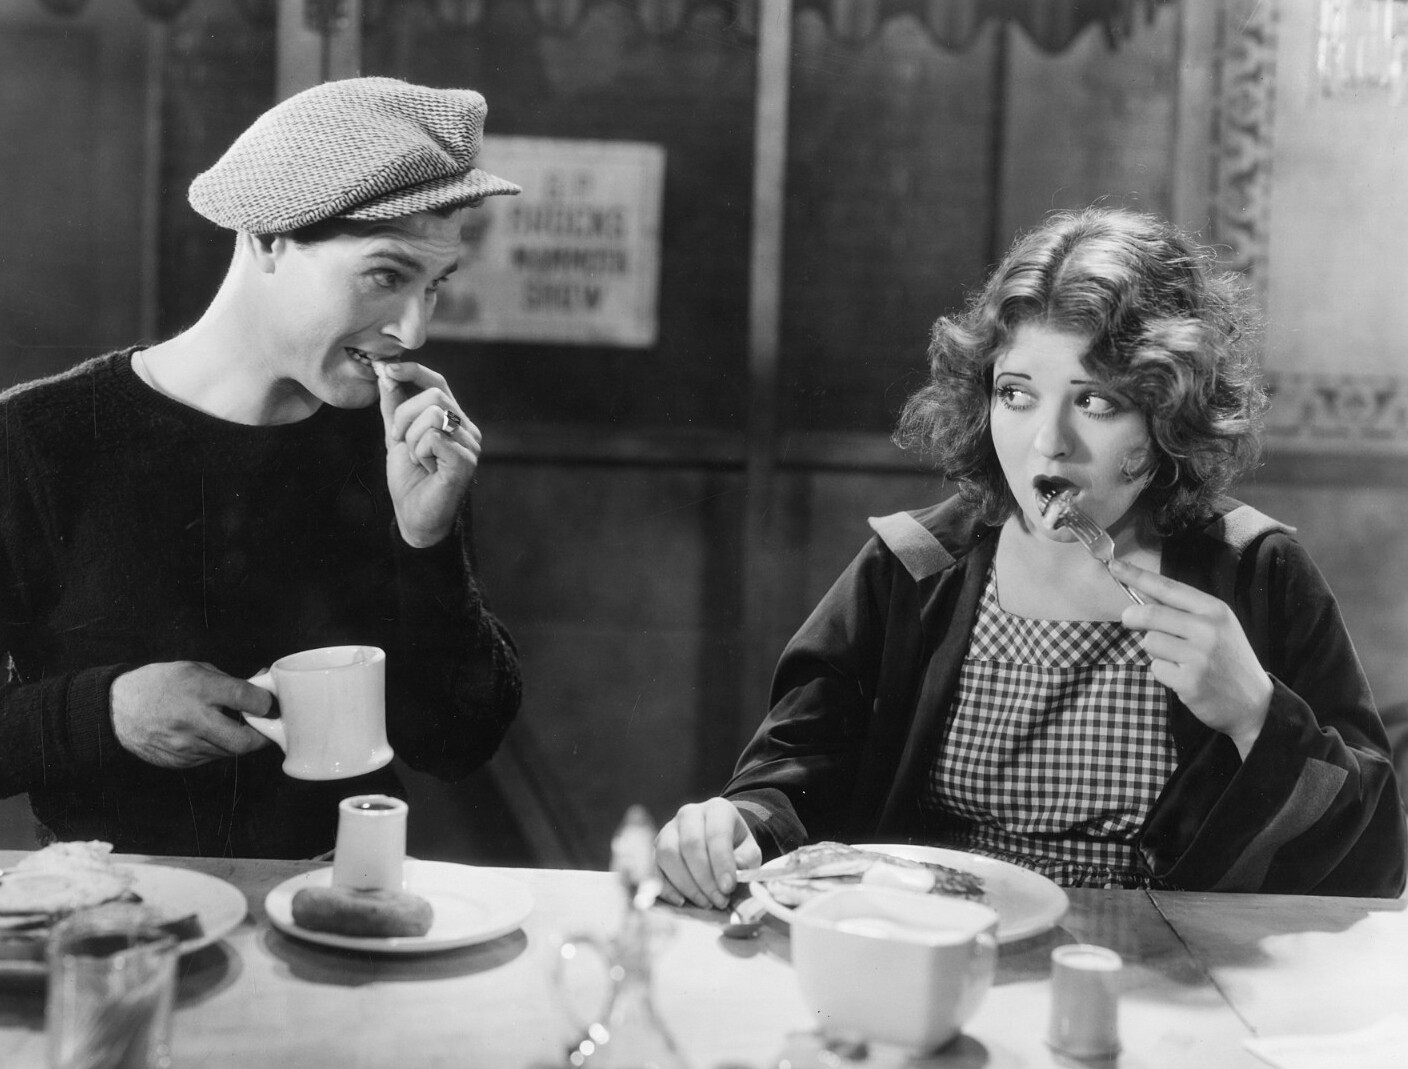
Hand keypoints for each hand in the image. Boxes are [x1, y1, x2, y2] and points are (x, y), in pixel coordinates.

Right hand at [110, 661, 273, 768]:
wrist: (116, 710)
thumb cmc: (158, 684)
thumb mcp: (194, 669)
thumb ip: (229, 681)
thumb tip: (261, 685)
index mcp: (199, 690)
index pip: (248, 699)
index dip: (266, 702)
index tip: (269, 702)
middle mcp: (194, 721)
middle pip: (245, 741)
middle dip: (262, 735)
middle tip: (265, 726)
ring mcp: (186, 746)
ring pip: (230, 752)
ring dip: (239, 741)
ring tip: (234, 725)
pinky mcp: (181, 762)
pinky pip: (212, 758)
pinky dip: (219, 747)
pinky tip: (211, 735)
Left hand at [376, 360, 481, 547]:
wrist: (414, 517)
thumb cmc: (410, 480)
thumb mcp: (396, 436)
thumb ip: (393, 407)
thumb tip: (386, 374)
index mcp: (453, 420)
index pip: (438, 383)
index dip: (414, 371)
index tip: (387, 369)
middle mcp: (467, 429)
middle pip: (434, 395)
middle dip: (404, 415)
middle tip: (399, 440)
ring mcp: (470, 445)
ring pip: (433, 415)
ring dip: (412, 438)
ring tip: (417, 459)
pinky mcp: (465, 461)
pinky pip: (433, 437)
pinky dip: (419, 453)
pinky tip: (426, 468)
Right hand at [653, 797, 761, 909]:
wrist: (719, 838)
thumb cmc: (735, 845)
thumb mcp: (749, 850)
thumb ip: (746, 860)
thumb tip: (733, 872)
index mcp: (717, 809)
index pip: (717, 834)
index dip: (722, 863)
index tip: (728, 888)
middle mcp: (689, 814)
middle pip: (690, 844)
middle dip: (704, 878)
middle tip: (718, 900)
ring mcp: (669, 829)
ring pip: (668, 854)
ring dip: (686, 884)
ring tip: (704, 902)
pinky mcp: (656, 847)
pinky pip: (655, 867)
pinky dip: (666, 888)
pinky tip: (682, 902)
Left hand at [1111, 559, 1272, 758]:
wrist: (1255, 703)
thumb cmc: (1228, 659)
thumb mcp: (1216, 626)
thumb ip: (1183, 610)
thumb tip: (1142, 594)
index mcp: (1215, 610)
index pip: (1168, 588)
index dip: (1137, 576)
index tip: (1114, 566)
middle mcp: (1208, 629)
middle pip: (1151, 614)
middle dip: (1133, 617)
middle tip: (1129, 619)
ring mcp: (1200, 656)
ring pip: (1150, 642)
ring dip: (1155, 650)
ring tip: (1176, 658)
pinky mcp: (1190, 681)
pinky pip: (1156, 667)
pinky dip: (1163, 672)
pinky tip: (1182, 677)